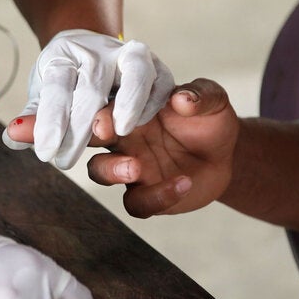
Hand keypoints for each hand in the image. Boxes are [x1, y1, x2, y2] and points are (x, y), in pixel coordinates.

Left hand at [3, 29, 173, 169]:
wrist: (88, 50)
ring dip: (128, 103)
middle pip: (91, 86)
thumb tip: (12, 138)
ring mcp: (127, 53)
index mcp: (62, 55)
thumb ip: (32, 118)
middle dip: (80, 126)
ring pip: (135, 71)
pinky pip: (159, 78)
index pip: (57, 86)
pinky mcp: (153, 63)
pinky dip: (151, 101)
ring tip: (118, 134)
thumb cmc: (63, 82)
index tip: (45, 153)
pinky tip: (137, 125)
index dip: (51, 120)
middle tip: (64, 161)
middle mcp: (95, 50)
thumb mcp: (43, 96)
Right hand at [6, 78, 238, 216]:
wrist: (225, 151)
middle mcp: (119, 137)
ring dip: (112, 169)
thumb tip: (183, 98)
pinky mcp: (144, 194)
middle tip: (96, 133)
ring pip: (100, 171)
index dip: (91, 109)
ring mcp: (129, 166)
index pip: (98, 104)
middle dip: (72, 136)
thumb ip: (199, 96)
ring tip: (135, 167)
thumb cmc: (207, 117)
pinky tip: (182, 183)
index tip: (100, 115)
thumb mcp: (212, 99)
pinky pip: (137, 202)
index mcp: (126, 107)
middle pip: (81, 137)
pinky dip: (157, 196)